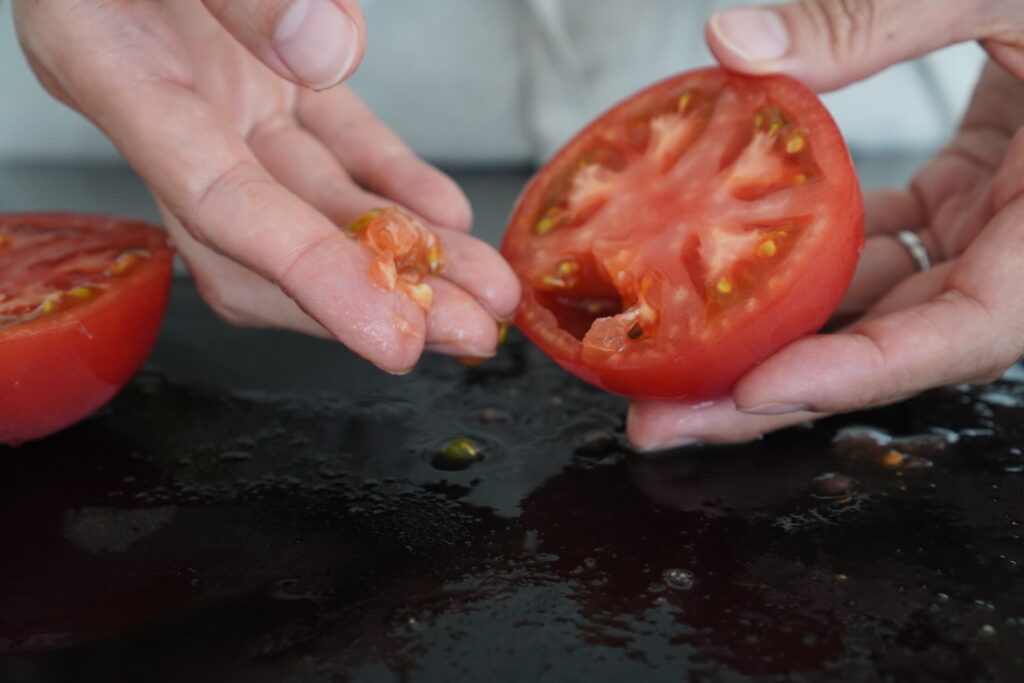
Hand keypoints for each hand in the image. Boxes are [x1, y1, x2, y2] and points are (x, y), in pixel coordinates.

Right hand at [13, 0, 518, 372]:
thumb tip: (327, 51)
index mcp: (110, 64)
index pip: (218, 205)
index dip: (309, 279)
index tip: (392, 339)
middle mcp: (163, 104)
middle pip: (269, 242)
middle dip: (373, 296)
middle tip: (466, 334)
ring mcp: (217, 95)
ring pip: (313, 202)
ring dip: (400, 253)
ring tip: (482, 290)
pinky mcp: (264, 76)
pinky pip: (332, 144)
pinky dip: (388, 183)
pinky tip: (445, 218)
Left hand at [629, 0, 1023, 448]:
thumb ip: (875, 18)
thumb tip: (735, 44)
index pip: (967, 333)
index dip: (860, 373)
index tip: (754, 389)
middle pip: (894, 346)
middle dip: (774, 387)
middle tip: (664, 419)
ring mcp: (992, 228)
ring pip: (874, 306)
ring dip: (774, 330)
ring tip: (669, 351)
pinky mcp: (963, 201)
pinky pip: (875, 247)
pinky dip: (804, 256)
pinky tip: (727, 256)